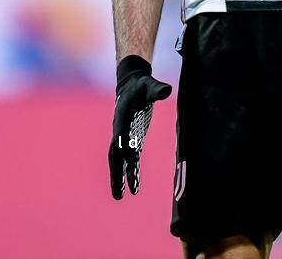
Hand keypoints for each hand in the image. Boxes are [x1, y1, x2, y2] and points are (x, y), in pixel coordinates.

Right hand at [109, 55, 171, 198]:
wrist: (132, 86)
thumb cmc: (142, 85)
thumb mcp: (150, 85)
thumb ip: (157, 89)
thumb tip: (166, 90)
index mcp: (122, 116)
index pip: (122, 133)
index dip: (124, 144)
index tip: (127, 158)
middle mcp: (120, 130)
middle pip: (115, 154)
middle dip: (116, 172)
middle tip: (117, 191)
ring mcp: (125, 137)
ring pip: (119, 161)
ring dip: (119, 177)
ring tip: (119, 196)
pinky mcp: (133, 140)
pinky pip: (129, 160)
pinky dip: (130, 173)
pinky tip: (133, 188)